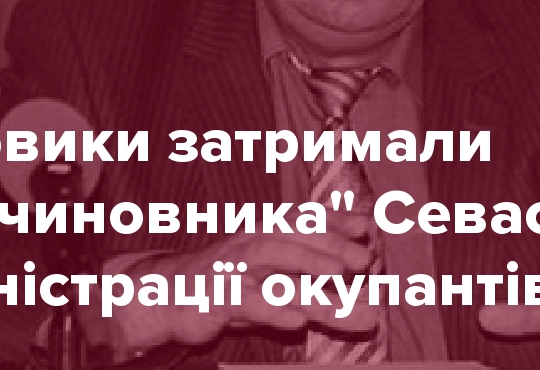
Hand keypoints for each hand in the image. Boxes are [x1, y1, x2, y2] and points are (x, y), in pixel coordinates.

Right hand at [101, 211, 381, 353]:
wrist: (168, 297)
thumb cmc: (232, 286)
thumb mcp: (277, 287)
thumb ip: (322, 295)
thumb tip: (371, 310)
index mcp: (267, 233)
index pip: (306, 220)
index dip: (337, 220)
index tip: (368, 226)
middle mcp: (252, 243)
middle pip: (295, 235)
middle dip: (331, 244)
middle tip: (365, 259)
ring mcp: (233, 267)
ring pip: (272, 257)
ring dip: (307, 262)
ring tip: (338, 274)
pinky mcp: (216, 297)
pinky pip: (244, 299)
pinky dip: (271, 307)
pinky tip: (296, 320)